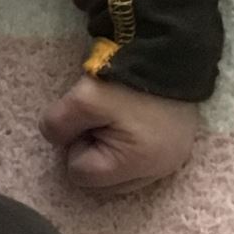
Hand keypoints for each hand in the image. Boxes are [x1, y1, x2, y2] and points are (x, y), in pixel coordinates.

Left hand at [40, 75, 201, 195]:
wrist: (169, 52)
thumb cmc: (125, 81)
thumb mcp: (80, 100)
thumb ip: (57, 126)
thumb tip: (58, 141)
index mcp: (137, 165)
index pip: (81, 174)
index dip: (75, 145)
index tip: (88, 120)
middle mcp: (160, 172)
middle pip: (102, 180)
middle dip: (93, 152)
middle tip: (101, 120)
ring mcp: (172, 161)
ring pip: (119, 172)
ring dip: (110, 149)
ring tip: (118, 119)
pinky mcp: (177, 147)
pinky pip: (138, 160)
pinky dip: (127, 145)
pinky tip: (131, 121)